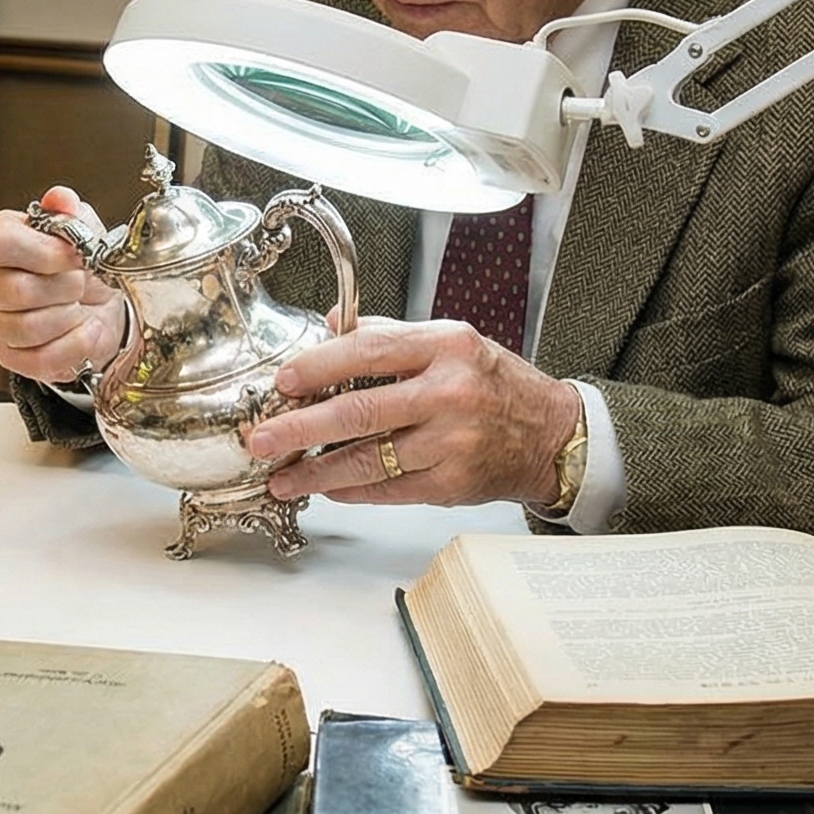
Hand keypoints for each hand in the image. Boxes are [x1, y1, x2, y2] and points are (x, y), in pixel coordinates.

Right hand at [0, 186, 128, 384]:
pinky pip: (40, 358)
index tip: (74, 254)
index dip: (45, 251)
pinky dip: (74, 345)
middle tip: (81, 281)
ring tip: (78, 304)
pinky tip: (84, 330)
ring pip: (28, 327)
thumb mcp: (81, 228)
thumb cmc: (78, 265)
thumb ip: (70, 212)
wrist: (97, 305)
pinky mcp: (8, 356)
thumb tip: (61, 199)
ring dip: (69, 316)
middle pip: (17, 290)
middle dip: (64, 286)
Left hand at [245, 318, 578, 508]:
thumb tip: (333, 323)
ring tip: (281, 478)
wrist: (551, 433)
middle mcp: (449, 393)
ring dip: (317, 472)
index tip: (282, 381)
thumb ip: (391, 334)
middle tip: (262, 440)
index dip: (318, 366)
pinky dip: (352, 491)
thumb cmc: (495, 384)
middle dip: (301, 429)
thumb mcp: (451, 341)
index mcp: (445, 347)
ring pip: (369, 460)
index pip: (369, 350)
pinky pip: (389, 490)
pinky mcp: (452, 483)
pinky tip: (327, 488)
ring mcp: (451, 443)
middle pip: (359, 412)